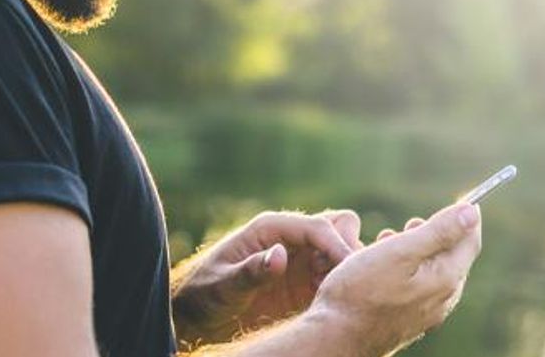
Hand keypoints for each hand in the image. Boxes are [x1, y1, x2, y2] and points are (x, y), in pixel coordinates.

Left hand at [172, 209, 362, 345]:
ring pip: (341, 251)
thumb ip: (250, 271)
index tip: (350, 271)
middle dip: (348, 250)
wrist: (194, 316)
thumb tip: (280, 255)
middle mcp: (289, 239)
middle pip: (338, 227)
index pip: (317, 227)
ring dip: (346, 270)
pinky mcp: (304, 284)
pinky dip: (340, 288)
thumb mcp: (222, 286)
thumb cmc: (202, 295)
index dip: (338, 246)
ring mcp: (299, 261)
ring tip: (334, 298)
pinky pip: (335, 277)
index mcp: (270, 229)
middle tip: (342, 283)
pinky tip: (330, 308)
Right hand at [307, 202, 482, 356]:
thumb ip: (437, 231)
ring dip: (418, 252)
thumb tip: (471, 213)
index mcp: (445, 279)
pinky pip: (419, 288)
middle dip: (436, 235)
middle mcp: (442, 300)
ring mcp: (426, 314)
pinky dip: (408, 270)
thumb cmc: (361, 291)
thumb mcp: (399, 251)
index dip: (466, 218)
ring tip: (388, 243)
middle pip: (452, 258)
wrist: (336, 336)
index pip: (469, 242)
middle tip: (409, 225)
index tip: (462, 200)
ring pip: (433, 273)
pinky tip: (383, 270)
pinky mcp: (408, 321)